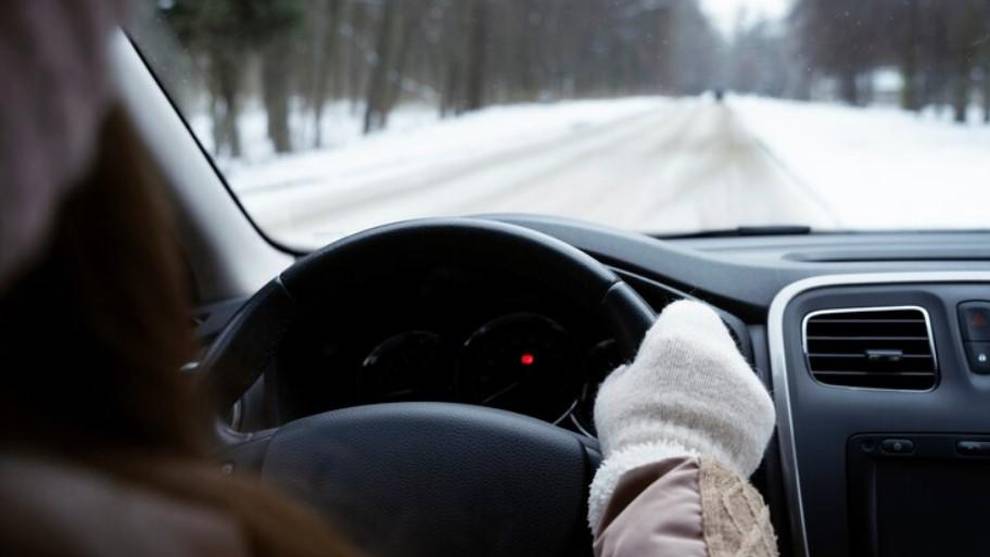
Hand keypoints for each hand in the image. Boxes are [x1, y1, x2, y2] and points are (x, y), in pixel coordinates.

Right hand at [588, 300, 775, 527]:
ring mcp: (747, 378)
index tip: (658, 356)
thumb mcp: (613, 393)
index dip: (668, 334)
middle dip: (696, 362)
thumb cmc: (635, 428)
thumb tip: (630, 373)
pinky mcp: (764, 409)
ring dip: (716, 389)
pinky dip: (733, 416)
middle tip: (673, 390)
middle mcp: (719, 346)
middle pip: (711, 342)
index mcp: (680, 330)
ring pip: (731, 374)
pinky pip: (747, 405)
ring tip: (692, 418)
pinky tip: (710, 434)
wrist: (673, 471)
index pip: (681, 314)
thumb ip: (625, 374)